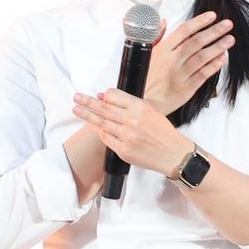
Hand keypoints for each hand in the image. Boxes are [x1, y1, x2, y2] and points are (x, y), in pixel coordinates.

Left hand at [72, 89, 191, 175]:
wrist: (173, 153)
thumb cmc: (163, 132)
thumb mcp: (150, 111)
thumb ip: (129, 104)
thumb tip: (106, 97)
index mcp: (140, 107)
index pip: (114, 96)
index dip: (104, 96)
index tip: (98, 96)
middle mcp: (132, 120)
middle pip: (103, 108)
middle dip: (87, 102)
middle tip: (76, 97)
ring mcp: (126, 136)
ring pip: (101, 123)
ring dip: (87, 115)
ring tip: (76, 109)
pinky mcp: (123, 150)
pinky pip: (106, 138)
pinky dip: (100, 131)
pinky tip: (94, 126)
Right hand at [142, 12, 234, 115]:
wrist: (142, 103)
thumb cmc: (144, 79)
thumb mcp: (145, 55)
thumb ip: (157, 38)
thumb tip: (163, 22)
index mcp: (162, 50)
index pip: (184, 31)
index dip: (200, 22)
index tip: (211, 16)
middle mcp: (172, 61)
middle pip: (196, 42)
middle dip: (214, 31)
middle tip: (227, 24)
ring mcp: (180, 75)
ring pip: (202, 57)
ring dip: (218, 47)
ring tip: (230, 39)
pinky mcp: (186, 89)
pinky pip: (203, 75)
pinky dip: (214, 65)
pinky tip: (222, 58)